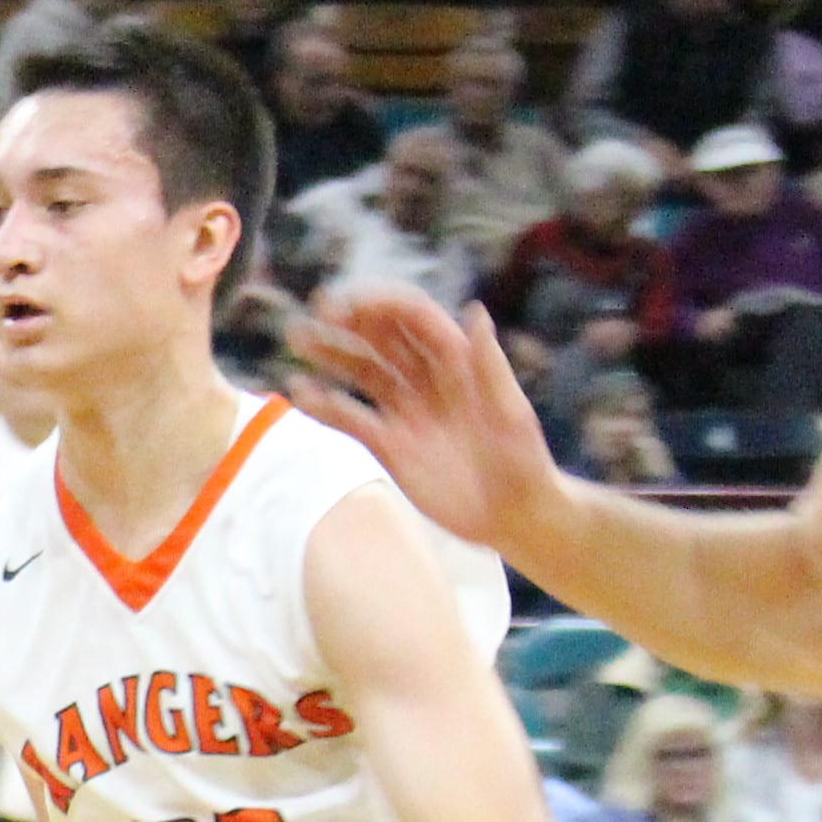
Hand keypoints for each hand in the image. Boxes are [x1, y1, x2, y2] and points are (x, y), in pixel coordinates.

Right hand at [278, 286, 565, 550]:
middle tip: (314, 314)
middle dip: (347, 319)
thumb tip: (475, 311)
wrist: (514, 517)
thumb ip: (490, 365)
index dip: (380, 304)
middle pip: (381, 336)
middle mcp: (427, 378)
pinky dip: (324, 405)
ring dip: (329, 352)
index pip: (413, 317)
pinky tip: (299, 394)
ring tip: (296, 338)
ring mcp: (405, 410)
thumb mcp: (512, 413)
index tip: (346, 306)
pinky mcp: (388, 444)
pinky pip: (351, 418)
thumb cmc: (525, 463)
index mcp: (458, 361)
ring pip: (361, 370)